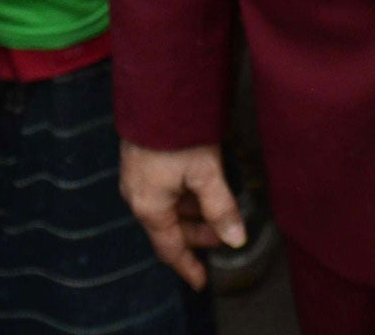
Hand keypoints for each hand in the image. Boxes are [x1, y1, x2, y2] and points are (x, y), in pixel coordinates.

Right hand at [120, 141, 245, 289]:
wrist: (156, 93)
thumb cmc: (178, 133)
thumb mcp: (206, 172)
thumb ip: (221, 207)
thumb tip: (236, 238)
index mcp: (149, 206)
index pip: (170, 248)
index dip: (188, 266)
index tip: (201, 282)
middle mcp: (138, 196)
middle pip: (169, 228)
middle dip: (197, 235)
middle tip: (225, 237)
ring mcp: (138, 179)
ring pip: (168, 208)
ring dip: (192, 215)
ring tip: (220, 213)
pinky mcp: (142, 161)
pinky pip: (163, 191)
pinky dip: (185, 198)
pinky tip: (203, 188)